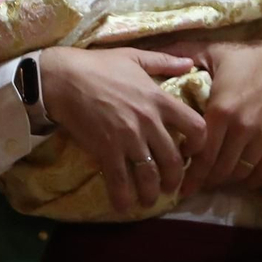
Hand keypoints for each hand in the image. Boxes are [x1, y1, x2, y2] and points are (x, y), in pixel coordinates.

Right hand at [37, 45, 205, 211]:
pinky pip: (120, 181)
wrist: (62, 78)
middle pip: (174, 160)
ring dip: (152, 193)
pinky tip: (123, 205)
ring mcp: (128, 138)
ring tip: (148, 199)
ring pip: (150, 176)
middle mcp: (149, 121)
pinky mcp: (106, 150)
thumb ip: (164, 62)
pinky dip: (123, 198)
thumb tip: (189, 63)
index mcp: (159, 99)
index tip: (190, 152)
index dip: (199, 145)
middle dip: (175, 179)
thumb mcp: (134, 56)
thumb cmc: (98, 65)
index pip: (196, 127)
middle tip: (169, 186)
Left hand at [172, 31, 261, 197]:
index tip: (180, 179)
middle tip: (193, 185)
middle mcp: (241, 129)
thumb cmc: (251, 58)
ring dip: (224, 181)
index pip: (200, 153)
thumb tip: (155, 50)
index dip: (190, 171)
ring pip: (238, 174)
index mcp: (220, 110)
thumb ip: (183, 54)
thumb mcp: (215, 52)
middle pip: (218, 169)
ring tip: (214, 181)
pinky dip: (249, 181)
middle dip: (204, 180)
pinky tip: (239, 178)